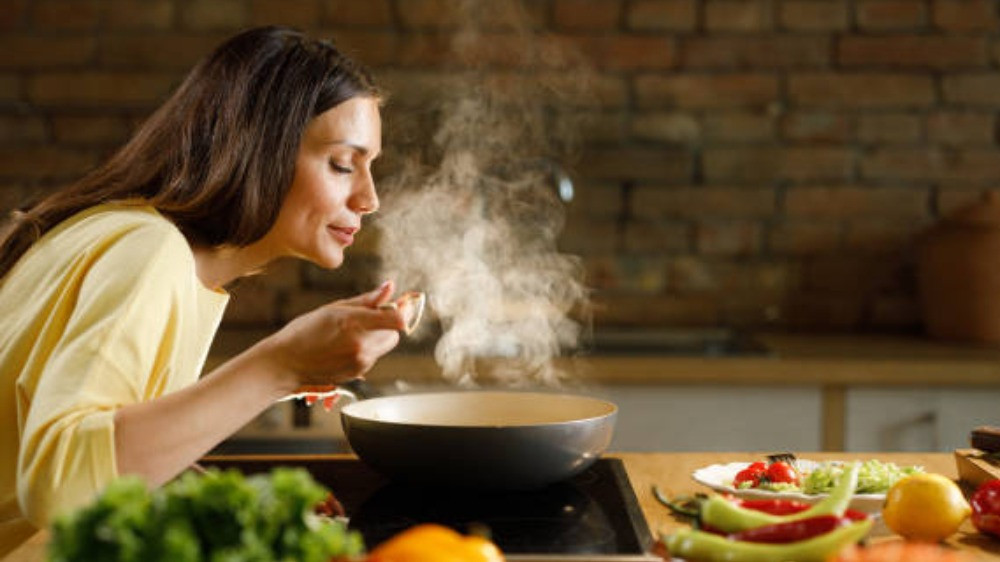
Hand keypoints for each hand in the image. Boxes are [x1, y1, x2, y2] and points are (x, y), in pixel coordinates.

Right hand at [255, 281, 406, 396]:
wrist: (286, 363)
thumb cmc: (305, 331)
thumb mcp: (334, 308)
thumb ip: (367, 300)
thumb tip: (390, 287)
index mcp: (354, 323)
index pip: (396, 319)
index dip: (403, 311)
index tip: (400, 305)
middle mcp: (361, 345)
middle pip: (395, 333)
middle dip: (387, 324)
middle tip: (366, 318)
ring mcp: (360, 362)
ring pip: (385, 345)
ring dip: (376, 337)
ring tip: (349, 334)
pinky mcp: (358, 373)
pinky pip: (373, 356)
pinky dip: (366, 349)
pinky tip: (344, 346)